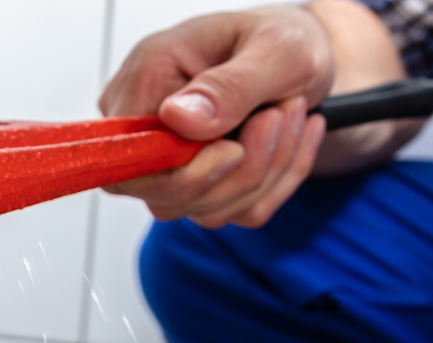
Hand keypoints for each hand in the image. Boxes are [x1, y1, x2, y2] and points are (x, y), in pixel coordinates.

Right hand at [100, 5, 332, 227]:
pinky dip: (276, 184)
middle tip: (283, 114)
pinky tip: (291, 139)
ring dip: (266, 173)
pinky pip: (232, 212)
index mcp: (146, 78)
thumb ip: (228, 86)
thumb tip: (177, 119)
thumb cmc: (285, 41)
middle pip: (164, 196)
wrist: (306, 58)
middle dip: (240, 171)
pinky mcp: (197, 185)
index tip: (234, 148)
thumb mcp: (278, 48)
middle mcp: (145, 125)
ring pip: (203, 209)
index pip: (127, 158)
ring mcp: (166, 161)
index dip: (178, 172)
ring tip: (292, 114)